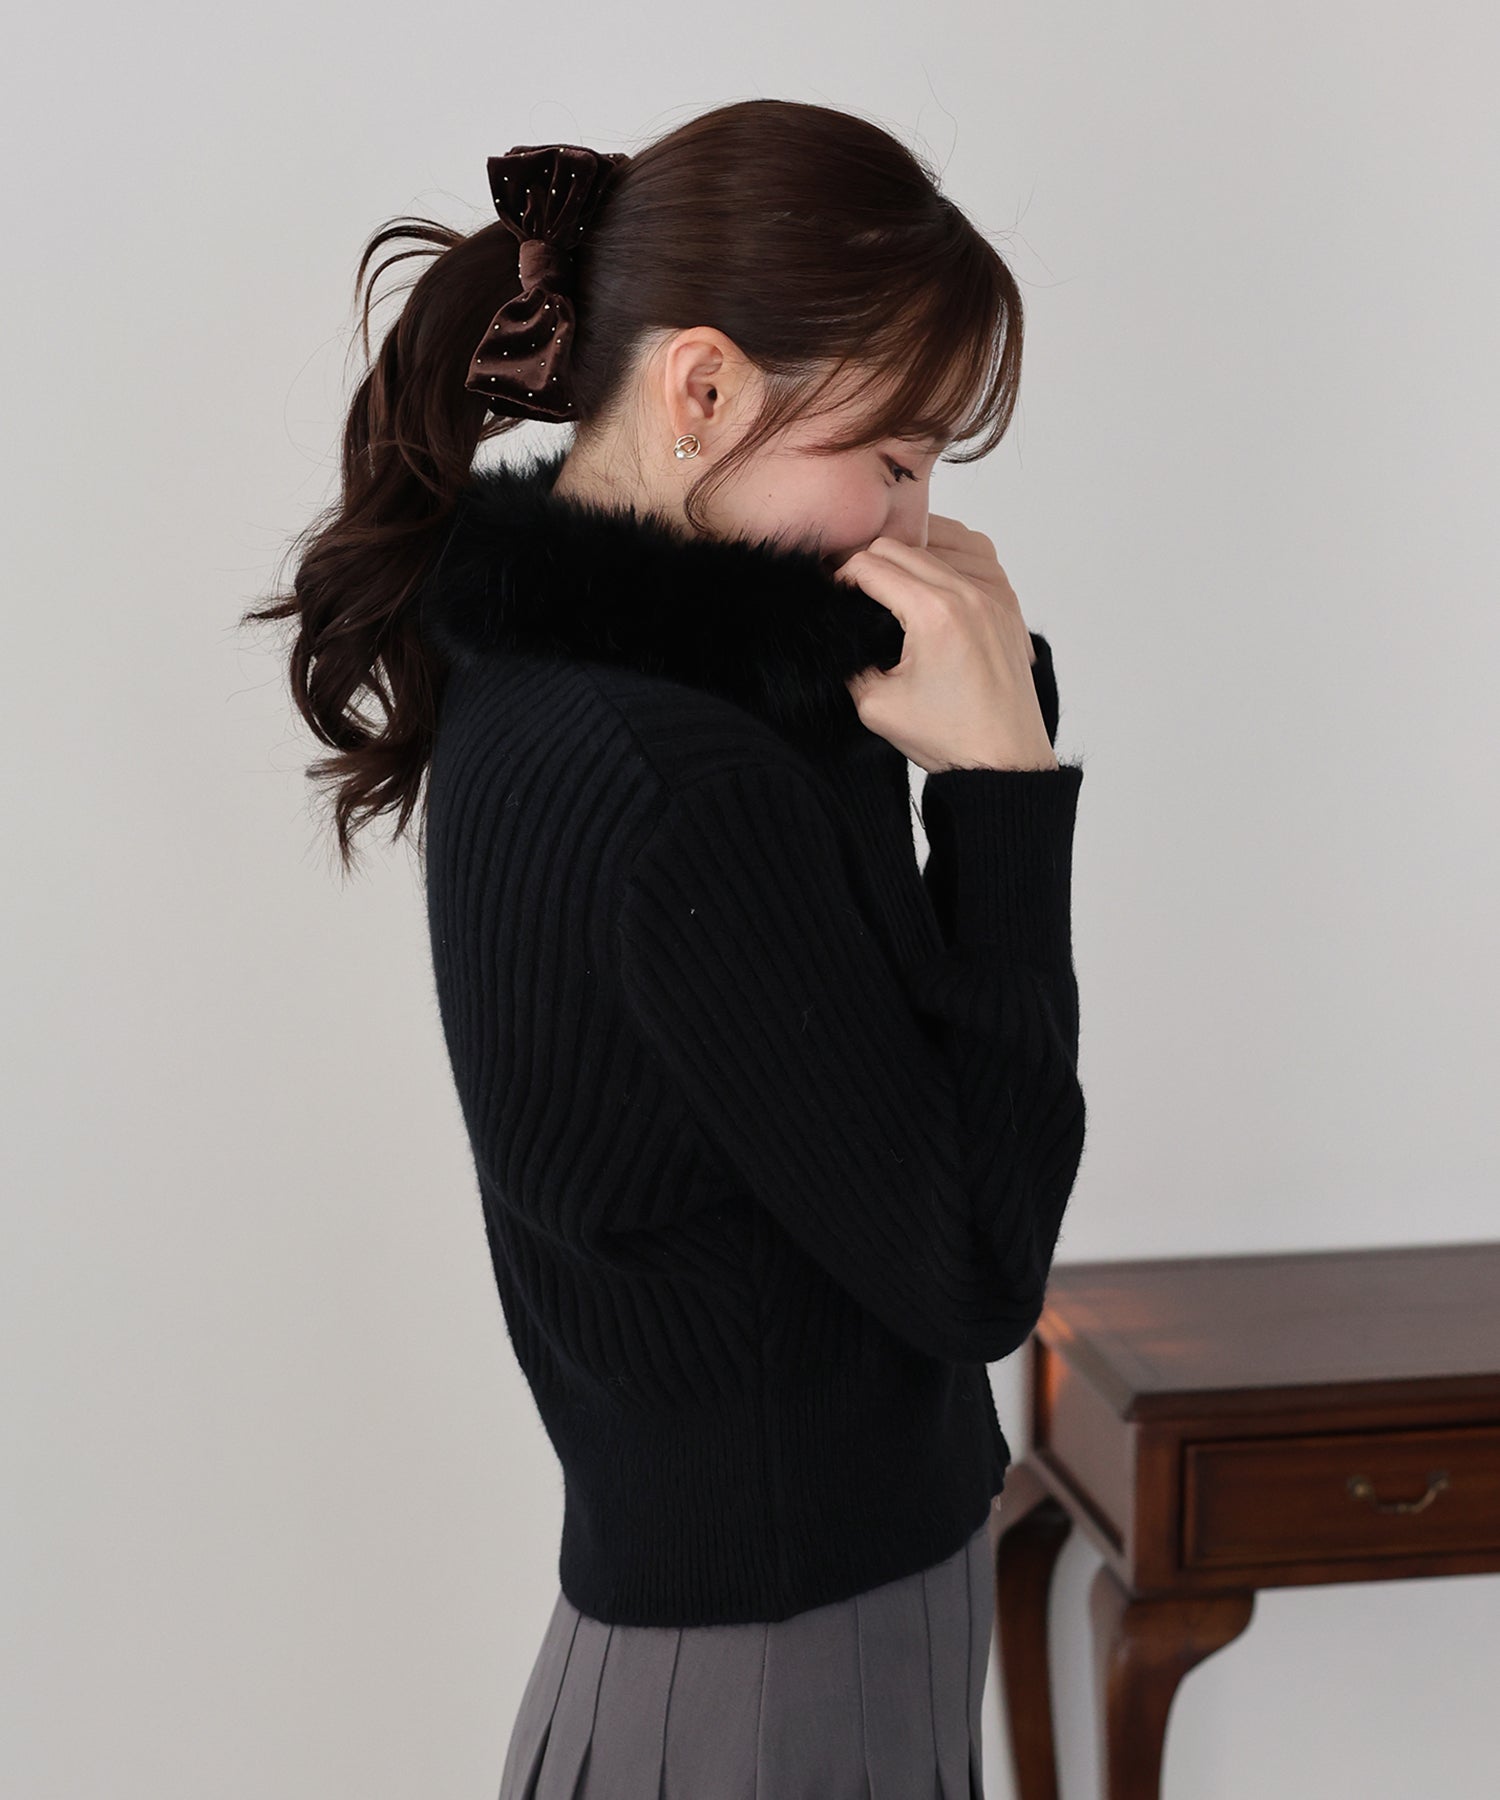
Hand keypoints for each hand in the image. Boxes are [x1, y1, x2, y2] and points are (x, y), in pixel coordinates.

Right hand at [831, 522, 1055, 773]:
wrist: (1004, 761)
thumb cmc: (948, 737)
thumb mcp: (875, 705)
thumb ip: (849, 660)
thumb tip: (837, 633)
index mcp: (934, 613)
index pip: (870, 565)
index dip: (840, 577)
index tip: (833, 596)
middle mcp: (967, 594)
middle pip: (900, 547)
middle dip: (868, 565)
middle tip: (854, 594)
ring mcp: (992, 597)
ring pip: (934, 550)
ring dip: (904, 564)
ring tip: (887, 595)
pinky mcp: (1005, 608)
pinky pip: (967, 564)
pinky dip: (939, 569)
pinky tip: (924, 596)